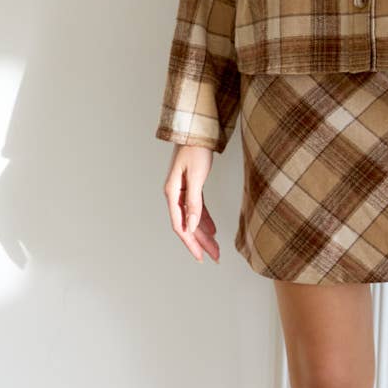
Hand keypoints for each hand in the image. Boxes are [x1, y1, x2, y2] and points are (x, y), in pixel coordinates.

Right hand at [163, 144, 220, 262]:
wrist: (197, 130)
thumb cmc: (195, 149)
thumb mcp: (196, 177)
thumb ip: (193, 203)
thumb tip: (191, 226)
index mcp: (172, 193)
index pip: (180, 226)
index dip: (191, 243)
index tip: (201, 256)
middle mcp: (175, 194)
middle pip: (187, 225)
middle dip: (200, 242)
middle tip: (214, 256)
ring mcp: (183, 191)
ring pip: (192, 218)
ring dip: (203, 233)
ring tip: (215, 248)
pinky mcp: (191, 186)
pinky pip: (197, 208)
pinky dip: (205, 219)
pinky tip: (212, 229)